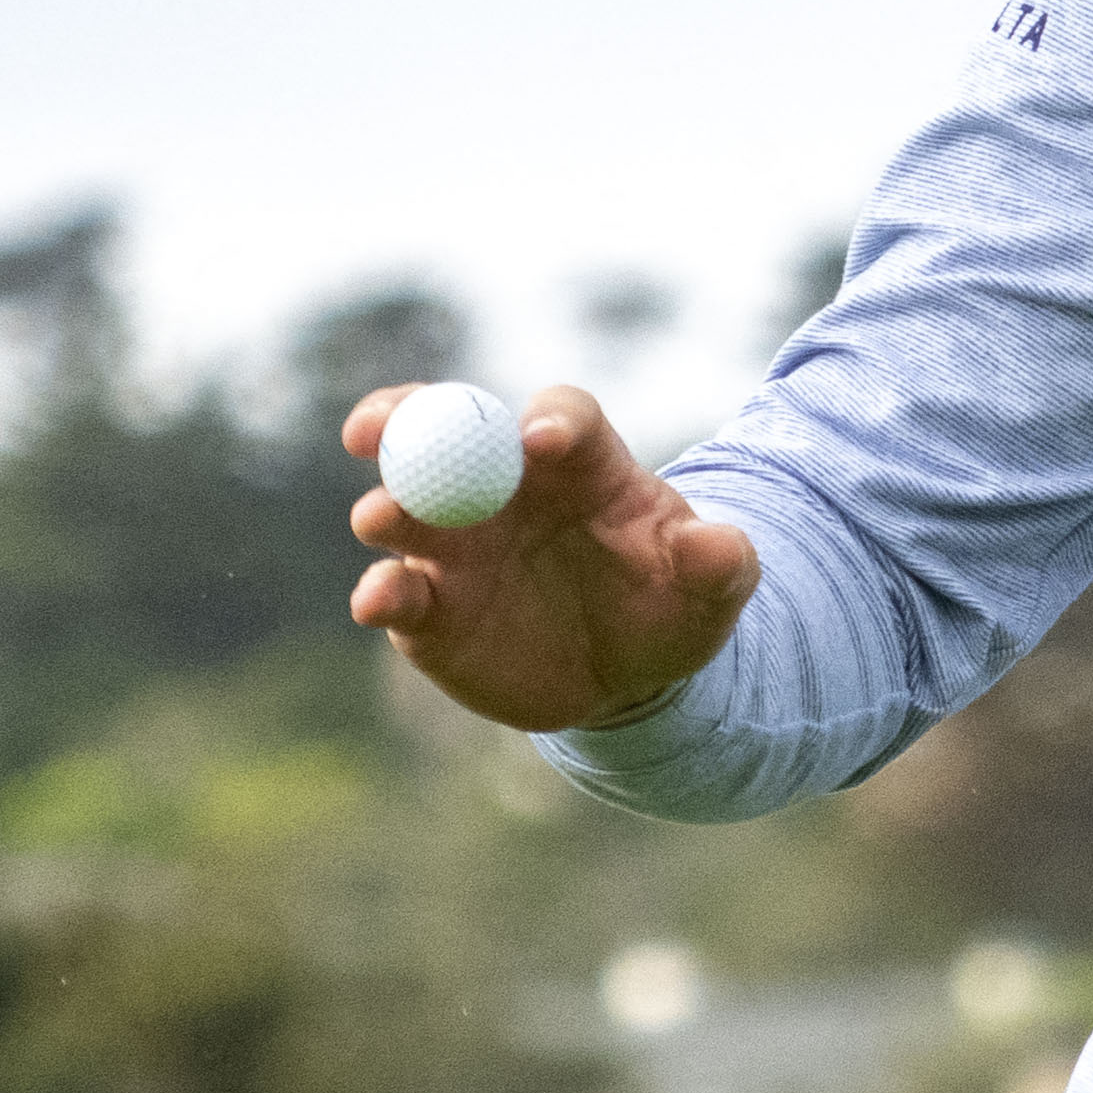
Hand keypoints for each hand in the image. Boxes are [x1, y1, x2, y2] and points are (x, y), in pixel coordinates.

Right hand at [339, 383, 758, 733]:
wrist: (627, 675)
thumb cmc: (669, 605)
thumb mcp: (712, 589)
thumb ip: (719, 563)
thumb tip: (718, 544)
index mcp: (579, 464)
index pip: (562, 417)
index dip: (550, 420)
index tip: (540, 439)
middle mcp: (503, 490)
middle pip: (443, 431)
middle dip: (404, 419)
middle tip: (374, 427)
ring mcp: (458, 548)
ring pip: (404, 510)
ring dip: (389, 509)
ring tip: (382, 520)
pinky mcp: (431, 610)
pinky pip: (396, 594)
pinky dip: (383, 593)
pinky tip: (379, 601)